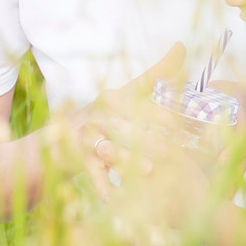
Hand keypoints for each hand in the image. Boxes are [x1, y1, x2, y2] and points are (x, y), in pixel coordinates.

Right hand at [77, 43, 191, 187]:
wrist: (63, 137)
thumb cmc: (107, 113)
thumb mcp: (130, 91)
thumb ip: (158, 72)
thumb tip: (182, 45)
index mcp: (113, 98)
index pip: (136, 103)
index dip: (156, 112)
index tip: (177, 120)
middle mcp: (98, 116)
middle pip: (123, 126)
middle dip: (147, 137)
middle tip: (170, 148)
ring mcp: (87, 138)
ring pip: (108, 149)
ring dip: (127, 160)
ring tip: (150, 170)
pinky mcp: (80, 160)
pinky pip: (94, 175)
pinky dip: (106, 187)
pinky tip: (120, 200)